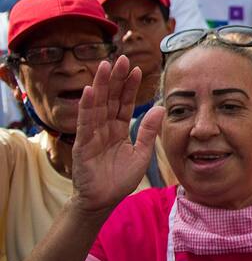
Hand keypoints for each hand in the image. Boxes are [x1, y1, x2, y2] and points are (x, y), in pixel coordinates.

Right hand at [72, 56, 162, 215]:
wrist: (102, 202)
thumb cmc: (119, 179)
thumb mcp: (141, 154)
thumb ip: (149, 131)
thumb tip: (160, 108)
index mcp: (118, 129)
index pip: (124, 103)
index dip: (129, 87)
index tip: (136, 68)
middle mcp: (104, 128)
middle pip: (110, 99)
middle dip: (115, 79)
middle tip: (121, 58)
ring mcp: (92, 135)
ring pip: (97, 105)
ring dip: (100, 86)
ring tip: (104, 66)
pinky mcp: (82, 145)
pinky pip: (85, 123)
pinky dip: (87, 107)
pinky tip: (89, 91)